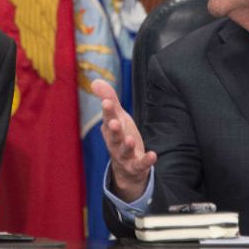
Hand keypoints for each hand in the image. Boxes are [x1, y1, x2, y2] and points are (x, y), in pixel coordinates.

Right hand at [91, 79, 156, 201]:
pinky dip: (146, 161)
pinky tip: (153, 155)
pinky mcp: (136, 166)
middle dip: (113, 130)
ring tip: (130, 140)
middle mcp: (115, 143)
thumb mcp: (117, 116)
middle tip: (114, 123)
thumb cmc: (121, 136)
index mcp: (110, 129)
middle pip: (113, 136)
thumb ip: (109, 99)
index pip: (108, 118)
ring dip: (126, 146)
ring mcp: (125, 156)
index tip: (107, 102)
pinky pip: (140, 164)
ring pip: (124, 151)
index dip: (108, 111)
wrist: (125, 168)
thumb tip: (95, 81)